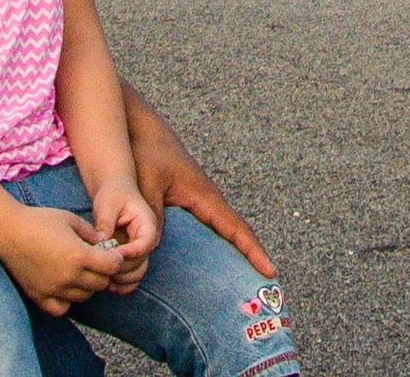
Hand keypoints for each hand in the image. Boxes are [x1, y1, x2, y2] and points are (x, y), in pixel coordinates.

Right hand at [0, 203, 126, 315]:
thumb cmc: (39, 220)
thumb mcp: (70, 219)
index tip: (110, 254)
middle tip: (96, 262)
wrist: (7, 231)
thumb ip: (91, 233)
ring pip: (84, 297)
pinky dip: (67, 301)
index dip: (115, 260)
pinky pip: (61, 308)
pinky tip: (64, 287)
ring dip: (86, 286)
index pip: (112, 267)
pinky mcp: (39, 296)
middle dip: (103, 272)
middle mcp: (68, 276)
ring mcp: (53, 289)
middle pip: (101, 284)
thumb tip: (104, 244)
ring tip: (78, 272)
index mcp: (79, 256)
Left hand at [86, 187, 162, 292]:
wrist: (114, 192)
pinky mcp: (131, 257)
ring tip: (103, 278)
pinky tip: (108, 284)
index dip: (130, 253)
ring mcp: (139, 250)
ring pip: (138, 272)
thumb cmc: (112, 194)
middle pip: (141, 262)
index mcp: (147, 224)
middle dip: (122, 268)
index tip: (111, 253)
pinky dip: (122, 284)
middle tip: (101, 267)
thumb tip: (102, 242)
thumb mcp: (108, 203)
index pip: (145, 244)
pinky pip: (132, 276)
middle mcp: (146, 240)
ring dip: (122, 280)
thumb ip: (106, 222)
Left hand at [132, 104, 274, 274]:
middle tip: (265, 282)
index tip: (270, 271)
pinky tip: (210, 256)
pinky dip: (217, 241)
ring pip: (223, 229)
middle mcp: (207, 198)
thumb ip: (152, 214)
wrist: (138, 126)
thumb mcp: (147, 182)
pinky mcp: (186, 198)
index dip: (253, 251)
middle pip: (236, 232)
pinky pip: (208, 225)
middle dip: (251, 256)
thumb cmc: (145, 150)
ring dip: (236, 249)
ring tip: (244, 276)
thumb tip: (153, 248)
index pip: (236, 228)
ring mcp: (198, 198)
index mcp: (204, 195)